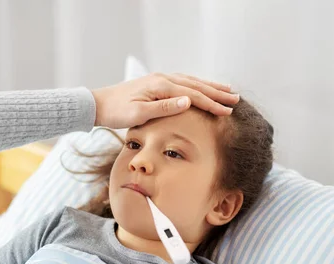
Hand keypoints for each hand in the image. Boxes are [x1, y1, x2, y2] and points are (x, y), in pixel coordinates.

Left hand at [91, 72, 239, 128]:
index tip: (227, 111)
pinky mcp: (155, 84)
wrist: (98, 105)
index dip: (212, 103)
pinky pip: (181, 82)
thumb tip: (189, 101)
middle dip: (217, 93)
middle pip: (196, 85)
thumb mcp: (139, 114)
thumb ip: (164, 108)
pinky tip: (200, 88)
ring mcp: (159, 80)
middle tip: (236, 99)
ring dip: (209, 87)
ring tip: (226, 90)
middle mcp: (162, 79)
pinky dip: (195, 86)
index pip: (193, 95)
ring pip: (190, 82)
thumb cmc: (116, 112)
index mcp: (161, 86)